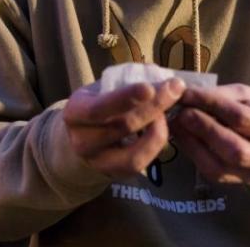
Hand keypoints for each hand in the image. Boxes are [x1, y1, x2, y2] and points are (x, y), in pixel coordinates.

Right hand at [63, 79, 183, 179]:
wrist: (84, 137)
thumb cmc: (99, 104)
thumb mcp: (102, 88)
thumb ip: (126, 81)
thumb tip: (160, 76)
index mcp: (74, 112)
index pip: (98, 108)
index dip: (125, 98)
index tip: (150, 87)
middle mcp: (81, 141)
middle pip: (122, 127)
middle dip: (154, 107)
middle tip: (175, 89)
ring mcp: (97, 162)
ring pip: (133, 154)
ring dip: (158, 130)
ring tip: (168, 111)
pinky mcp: (114, 175)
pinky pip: (140, 163)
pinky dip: (155, 145)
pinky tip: (161, 126)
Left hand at [169, 84, 249, 185]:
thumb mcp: (246, 95)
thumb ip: (221, 95)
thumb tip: (187, 96)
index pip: (241, 118)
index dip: (211, 105)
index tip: (187, 93)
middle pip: (234, 149)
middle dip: (204, 129)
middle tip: (182, 112)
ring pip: (220, 167)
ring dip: (193, 145)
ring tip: (177, 124)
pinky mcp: (237, 183)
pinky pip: (212, 173)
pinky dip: (193, 154)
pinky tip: (182, 137)